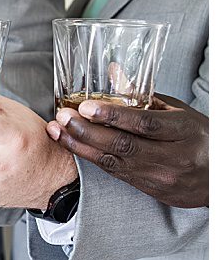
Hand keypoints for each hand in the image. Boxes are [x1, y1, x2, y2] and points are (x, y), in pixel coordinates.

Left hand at [49, 94, 207, 207]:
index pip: (145, 124)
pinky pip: (114, 172)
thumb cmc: (197, 137)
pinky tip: (72, 145)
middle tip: (63, 117)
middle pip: (123, 145)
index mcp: (183, 130)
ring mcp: (159, 176)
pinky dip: (89, 157)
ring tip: (58, 131)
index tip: (87, 106)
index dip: (113, 116)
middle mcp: (171, 156)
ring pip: (113, 161)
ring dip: (80, 146)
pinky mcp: (148, 188)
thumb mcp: (177, 111)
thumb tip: (112, 71)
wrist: (217, 178)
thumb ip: (142, 95)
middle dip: (87, 131)